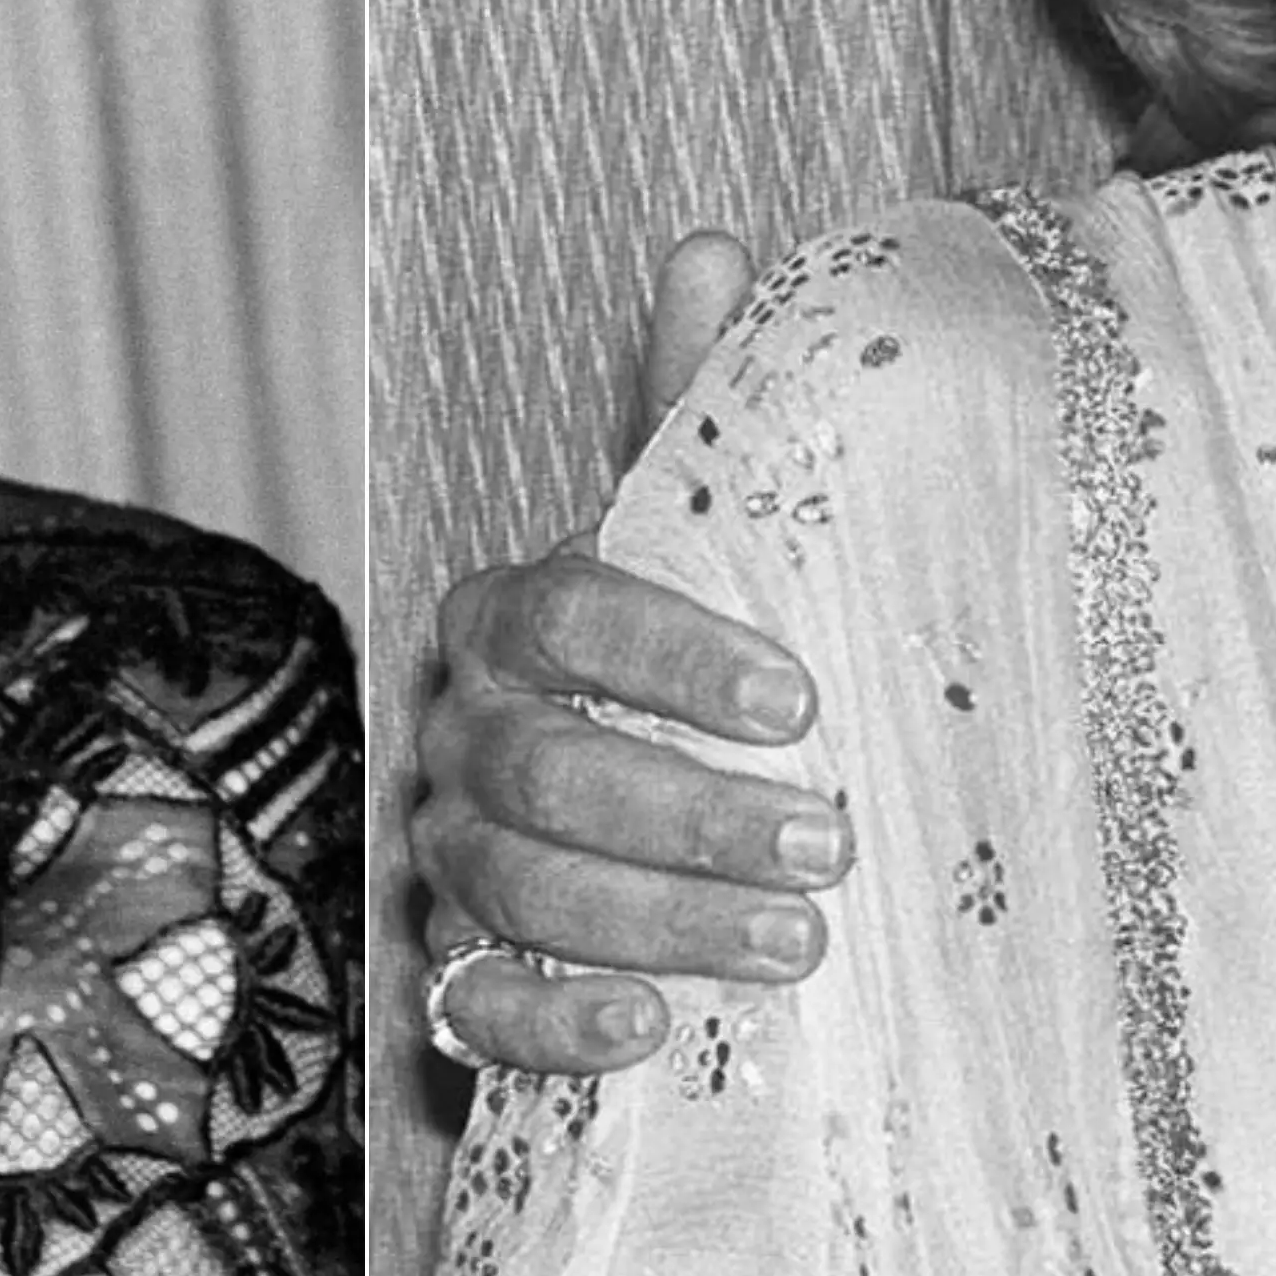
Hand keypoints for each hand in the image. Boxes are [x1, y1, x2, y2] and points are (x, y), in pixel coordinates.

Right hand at [413, 228, 848, 1074]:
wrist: (636, 805)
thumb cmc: (690, 653)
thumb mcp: (705, 533)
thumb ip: (706, 403)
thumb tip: (712, 243)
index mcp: (513, 615)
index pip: (563, 617)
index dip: (670, 656)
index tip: (798, 695)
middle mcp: (462, 730)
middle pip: (539, 770)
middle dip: (685, 810)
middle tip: (828, 840)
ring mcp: (446, 855)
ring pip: (510, 888)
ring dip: (655, 920)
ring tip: (798, 944)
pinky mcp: (456, 973)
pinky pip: (471, 1009)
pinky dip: (553, 1024)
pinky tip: (652, 1031)